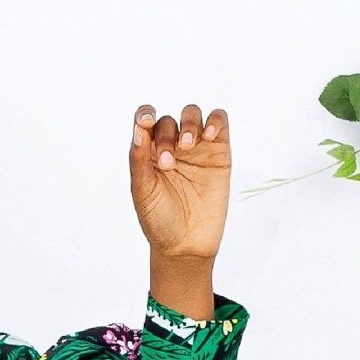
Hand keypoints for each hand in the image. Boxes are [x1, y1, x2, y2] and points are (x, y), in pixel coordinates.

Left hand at [128, 103, 230, 265]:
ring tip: (187, 146)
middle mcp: (171, 146)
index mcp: (148, 153)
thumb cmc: (159, 221)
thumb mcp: (143, 191)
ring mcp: (196, 148)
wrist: (186, 245)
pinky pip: (220, 122)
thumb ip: (139, 160)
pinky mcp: (219, 152)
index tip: (146, 122)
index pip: (146, 121)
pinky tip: (209, 134)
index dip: (145, 114)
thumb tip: (139, 128)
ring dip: (189, 123)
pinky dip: (215, 120)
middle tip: (168, 164)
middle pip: (168, 120)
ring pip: (192, 115)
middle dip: (166, 137)